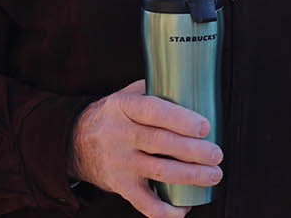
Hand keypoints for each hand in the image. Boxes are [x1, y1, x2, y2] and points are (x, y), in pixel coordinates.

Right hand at [69, 79, 223, 217]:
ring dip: (190, 176)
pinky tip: (184, 209)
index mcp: (122, 107)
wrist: (74, 143)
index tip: (205, 127)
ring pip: (159, 171)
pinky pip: (144, 203)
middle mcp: (119, 134)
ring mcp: (119, 162)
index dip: (180, 119)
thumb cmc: (111, 116)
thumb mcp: (123, 95)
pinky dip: (165, 210)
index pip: (153, 111)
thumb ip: (151, 89)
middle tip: (217, 154)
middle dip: (193, 151)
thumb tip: (189, 85)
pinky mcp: (119, 186)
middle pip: (161, 142)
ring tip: (213, 175)